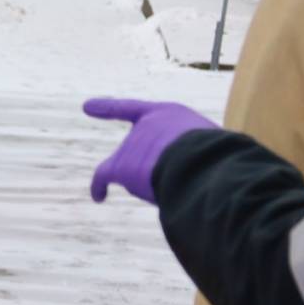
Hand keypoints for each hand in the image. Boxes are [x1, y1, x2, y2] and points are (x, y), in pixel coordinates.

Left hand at [84, 97, 217, 204]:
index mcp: (169, 113)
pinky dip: (98, 186)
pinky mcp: (120, 166)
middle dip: (158, 169)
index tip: (86, 107)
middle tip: (183, 176)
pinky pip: (103, 176)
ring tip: (178, 184)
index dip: (109, 109)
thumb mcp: (208, 142)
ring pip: (138, 174)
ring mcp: (131, 145)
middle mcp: (144, 125)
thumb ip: (189, 150)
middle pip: (144, 155)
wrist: (202, 161)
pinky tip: (98, 197)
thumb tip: (174, 176)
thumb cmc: (217, 155)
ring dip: (155, 184)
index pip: (134, 110)